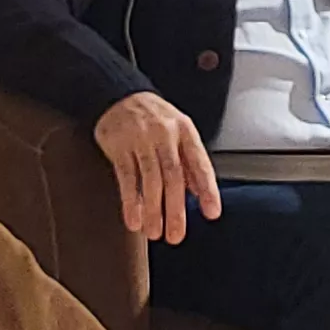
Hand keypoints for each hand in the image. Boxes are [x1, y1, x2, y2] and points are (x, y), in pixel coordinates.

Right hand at [94, 91, 221, 243]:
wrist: (118, 94)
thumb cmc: (153, 118)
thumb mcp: (178, 133)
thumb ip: (190, 162)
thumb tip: (201, 193)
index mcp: (185, 131)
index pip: (200, 163)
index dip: (207, 190)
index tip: (212, 213)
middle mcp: (165, 134)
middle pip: (173, 176)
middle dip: (175, 209)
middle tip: (176, 234)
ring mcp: (141, 139)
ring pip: (149, 179)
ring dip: (152, 210)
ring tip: (154, 232)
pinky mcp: (118, 145)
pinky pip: (125, 177)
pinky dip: (130, 201)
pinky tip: (134, 219)